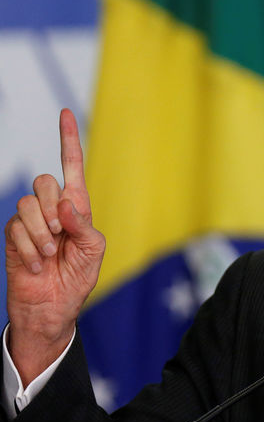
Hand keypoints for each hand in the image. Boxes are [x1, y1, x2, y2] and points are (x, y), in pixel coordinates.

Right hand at [4, 109, 104, 385]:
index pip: (72, 167)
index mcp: (78, 208)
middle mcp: (53, 210)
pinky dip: (29, 246)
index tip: (65, 113)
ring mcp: (31, 222)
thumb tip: (66, 203)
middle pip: (44, 182)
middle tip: (60, 235)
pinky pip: (15, 227)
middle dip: (52, 207)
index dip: (68, 140)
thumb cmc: (78, 279)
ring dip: (41, 232)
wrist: (52, 308)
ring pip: (28, 204)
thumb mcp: (92, 252)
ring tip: (49, 254)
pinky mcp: (13, 236)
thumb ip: (83, 225)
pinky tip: (36, 262)